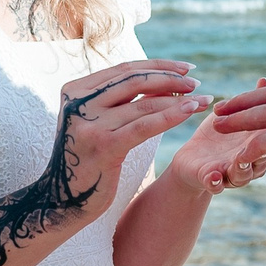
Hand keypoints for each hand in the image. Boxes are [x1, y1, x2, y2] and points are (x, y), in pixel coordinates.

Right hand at [54, 60, 210, 223]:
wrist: (63, 199)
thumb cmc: (86, 159)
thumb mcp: (94, 121)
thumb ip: (113, 100)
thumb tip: (157, 76)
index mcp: (75, 90)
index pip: (124, 69)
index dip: (158, 66)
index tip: (185, 69)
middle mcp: (78, 103)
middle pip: (135, 81)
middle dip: (170, 80)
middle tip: (197, 84)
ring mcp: (89, 124)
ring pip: (144, 104)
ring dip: (178, 100)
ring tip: (202, 100)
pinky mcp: (103, 146)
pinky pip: (144, 126)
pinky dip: (171, 115)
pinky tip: (191, 110)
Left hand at [165, 95, 265, 192]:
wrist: (192, 161)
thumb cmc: (219, 137)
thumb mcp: (235, 116)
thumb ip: (251, 103)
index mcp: (259, 145)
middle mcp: (251, 163)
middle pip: (264, 160)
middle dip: (265, 153)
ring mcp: (232, 174)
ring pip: (243, 175)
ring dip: (243, 168)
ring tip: (240, 161)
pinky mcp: (210, 180)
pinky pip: (214, 184)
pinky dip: (215, 181)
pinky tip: (214, 177)